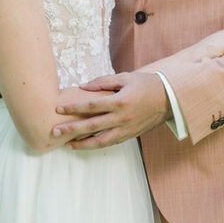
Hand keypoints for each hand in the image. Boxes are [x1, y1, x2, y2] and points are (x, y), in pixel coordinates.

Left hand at [52, 71, 168, 148]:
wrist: (169, 99)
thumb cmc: (145, 84)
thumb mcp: (125, 77)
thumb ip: (103, 81)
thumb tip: (83, 87)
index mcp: (120, 101)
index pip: (91, 106)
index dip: (74, 108)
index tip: (58, 108)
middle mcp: (122, 118)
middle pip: (91, 126)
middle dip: (71, 129)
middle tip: (54, 131)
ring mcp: (126, 129)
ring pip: (100, 141)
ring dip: (82, 143)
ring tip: (67, 144)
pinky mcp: (130, 135)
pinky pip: (110, 143)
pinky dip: (96, 145)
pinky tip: (84, 145)